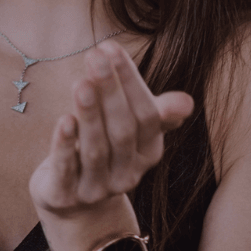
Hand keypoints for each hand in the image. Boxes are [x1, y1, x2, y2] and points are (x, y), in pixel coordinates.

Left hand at [28, 43, 194, 250]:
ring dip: (90, 115)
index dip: (131, 82)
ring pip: (96, 150)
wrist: (72, 202)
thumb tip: (187, 101)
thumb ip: (155, 112)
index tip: (111, 48)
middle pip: (123, 131)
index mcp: (148, 152)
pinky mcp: (66, 196)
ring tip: (81, 83)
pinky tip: (62, 120)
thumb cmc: (104, 149)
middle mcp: (127, 174)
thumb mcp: (131, 129)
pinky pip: (67, 170)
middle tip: (95, 57)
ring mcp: (97, 188)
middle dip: (110, 92)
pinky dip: (65, 145)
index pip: (146, 115)